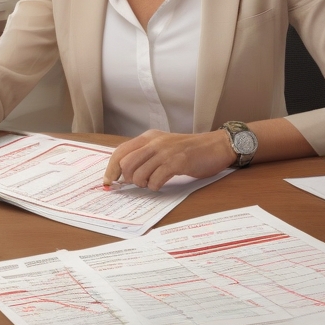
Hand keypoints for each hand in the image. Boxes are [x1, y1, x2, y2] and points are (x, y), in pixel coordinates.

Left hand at [103, 128, 234, 190]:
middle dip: (128, 179)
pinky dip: (155, 186)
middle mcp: (154, 142)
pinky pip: (156, 179)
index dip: (111, 168)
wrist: (215, 146)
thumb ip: (146, 155)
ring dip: (142, 184)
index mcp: (148, 137)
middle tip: (140, 183)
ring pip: (138, 173)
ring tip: (152, 183)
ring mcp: (165, 151)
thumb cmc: (189, 150)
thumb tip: (125, 173)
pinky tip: (161, 185)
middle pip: (125, 163)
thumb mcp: (163, 146)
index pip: (120, 152)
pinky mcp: (177, 162)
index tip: (108, 182)